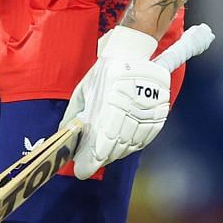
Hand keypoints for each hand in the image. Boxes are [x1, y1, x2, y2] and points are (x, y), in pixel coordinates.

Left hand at [58, 27, 170, 178]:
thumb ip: (74, 115)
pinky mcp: (159, 114)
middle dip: (100, 158)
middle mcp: (130, 111)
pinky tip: (123, 145)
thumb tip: (63, 135)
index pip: (100, 143)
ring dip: (116, 153)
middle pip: (115, 148)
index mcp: (108, 105)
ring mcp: (147, 113)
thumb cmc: (104, 72)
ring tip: (104, 153)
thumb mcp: (83, 90)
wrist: (134, 53)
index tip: (82, 169)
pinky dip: (132, 145)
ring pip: (131, 145)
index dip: (90, 160)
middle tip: (89, 161)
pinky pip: (145, 138)